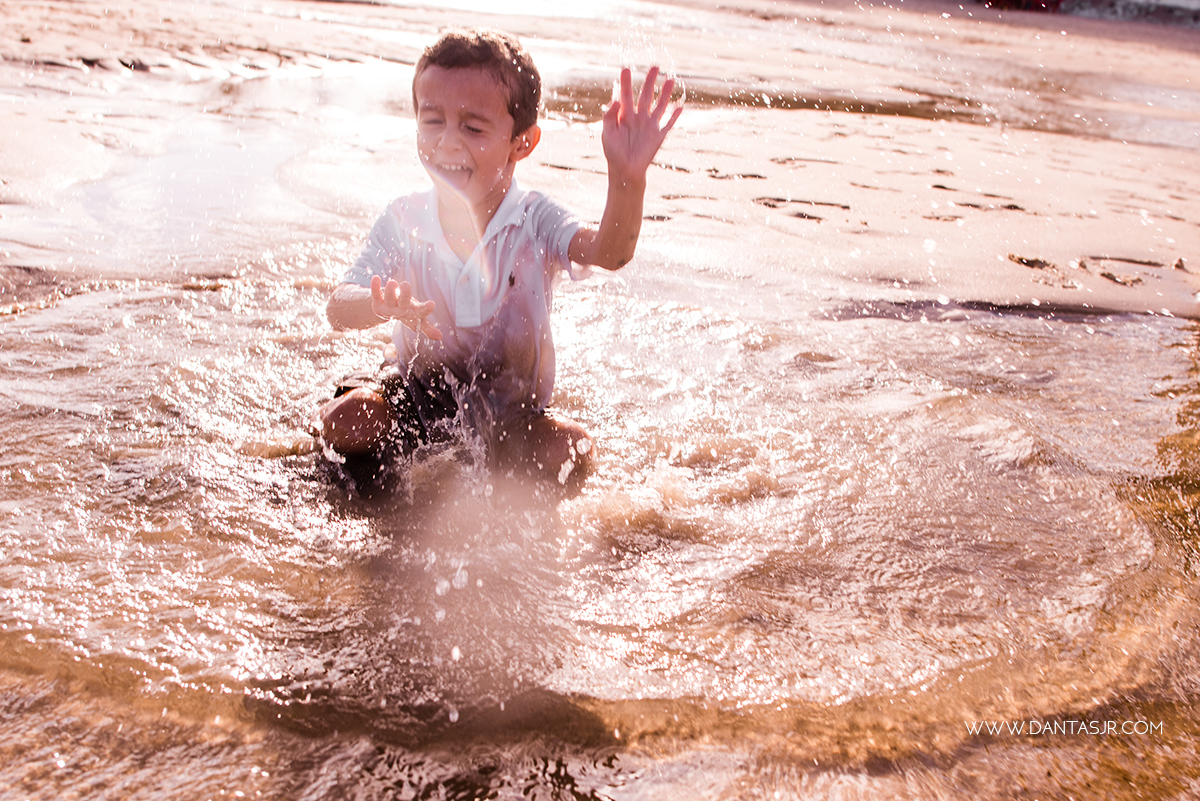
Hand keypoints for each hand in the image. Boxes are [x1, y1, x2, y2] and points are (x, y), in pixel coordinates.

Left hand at [371, 276, 441, 339]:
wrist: (387, 313)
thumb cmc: (407, 313)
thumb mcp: (418, 320)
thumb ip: (427, 328)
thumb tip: (440, 337)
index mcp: (413, 314)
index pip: (421, 312)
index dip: (426, 309)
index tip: (432, 304)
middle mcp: (400, 311)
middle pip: (403, 304)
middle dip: (405, 295)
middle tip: (406, 284)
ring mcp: (388, 307)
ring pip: (389, 299)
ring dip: (390, 291)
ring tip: (392, 282)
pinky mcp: (377, 303)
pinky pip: (375, 294)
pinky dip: (374, 287)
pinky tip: (376, 278)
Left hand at [602, 66, 682, 183]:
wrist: (625, 171)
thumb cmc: (613, 153)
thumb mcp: (607, 133)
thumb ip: (610, 116)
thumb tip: (616, 99)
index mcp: (624, 115)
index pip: (626, 95)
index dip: (626, 82)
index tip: (626, 68)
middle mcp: (638, 117)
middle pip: (646, 95)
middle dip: (650, 81)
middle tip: (654, 66)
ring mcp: (650, 125)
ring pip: (660, 105)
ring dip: (665, 93)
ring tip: (670, 79)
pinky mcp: (659, 135)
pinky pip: (669, 123)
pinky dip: (675, 115)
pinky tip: (681, 105)